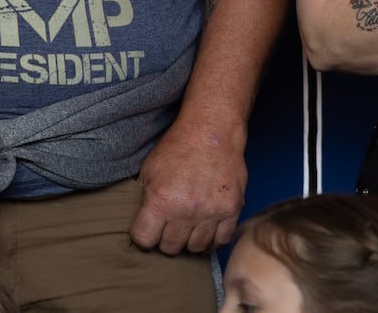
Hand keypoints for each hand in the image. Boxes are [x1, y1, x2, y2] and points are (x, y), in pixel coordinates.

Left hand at [129, 119, 245, 253]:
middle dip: (167, 239)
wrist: (213, 130)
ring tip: (189, 228)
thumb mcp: (149, 170)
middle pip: (170, 247)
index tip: (149, 230)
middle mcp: (186, 209)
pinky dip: (214, 238)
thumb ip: (145, 199)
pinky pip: (222, 239)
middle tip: (170, 227)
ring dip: (190, 240)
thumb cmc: (179, 147)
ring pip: (196, 247)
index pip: (145, 240)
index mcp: (161, 200)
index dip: (144, 236)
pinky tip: (208, 229)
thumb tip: (144, 222)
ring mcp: (212, 210)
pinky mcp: (232, 207)